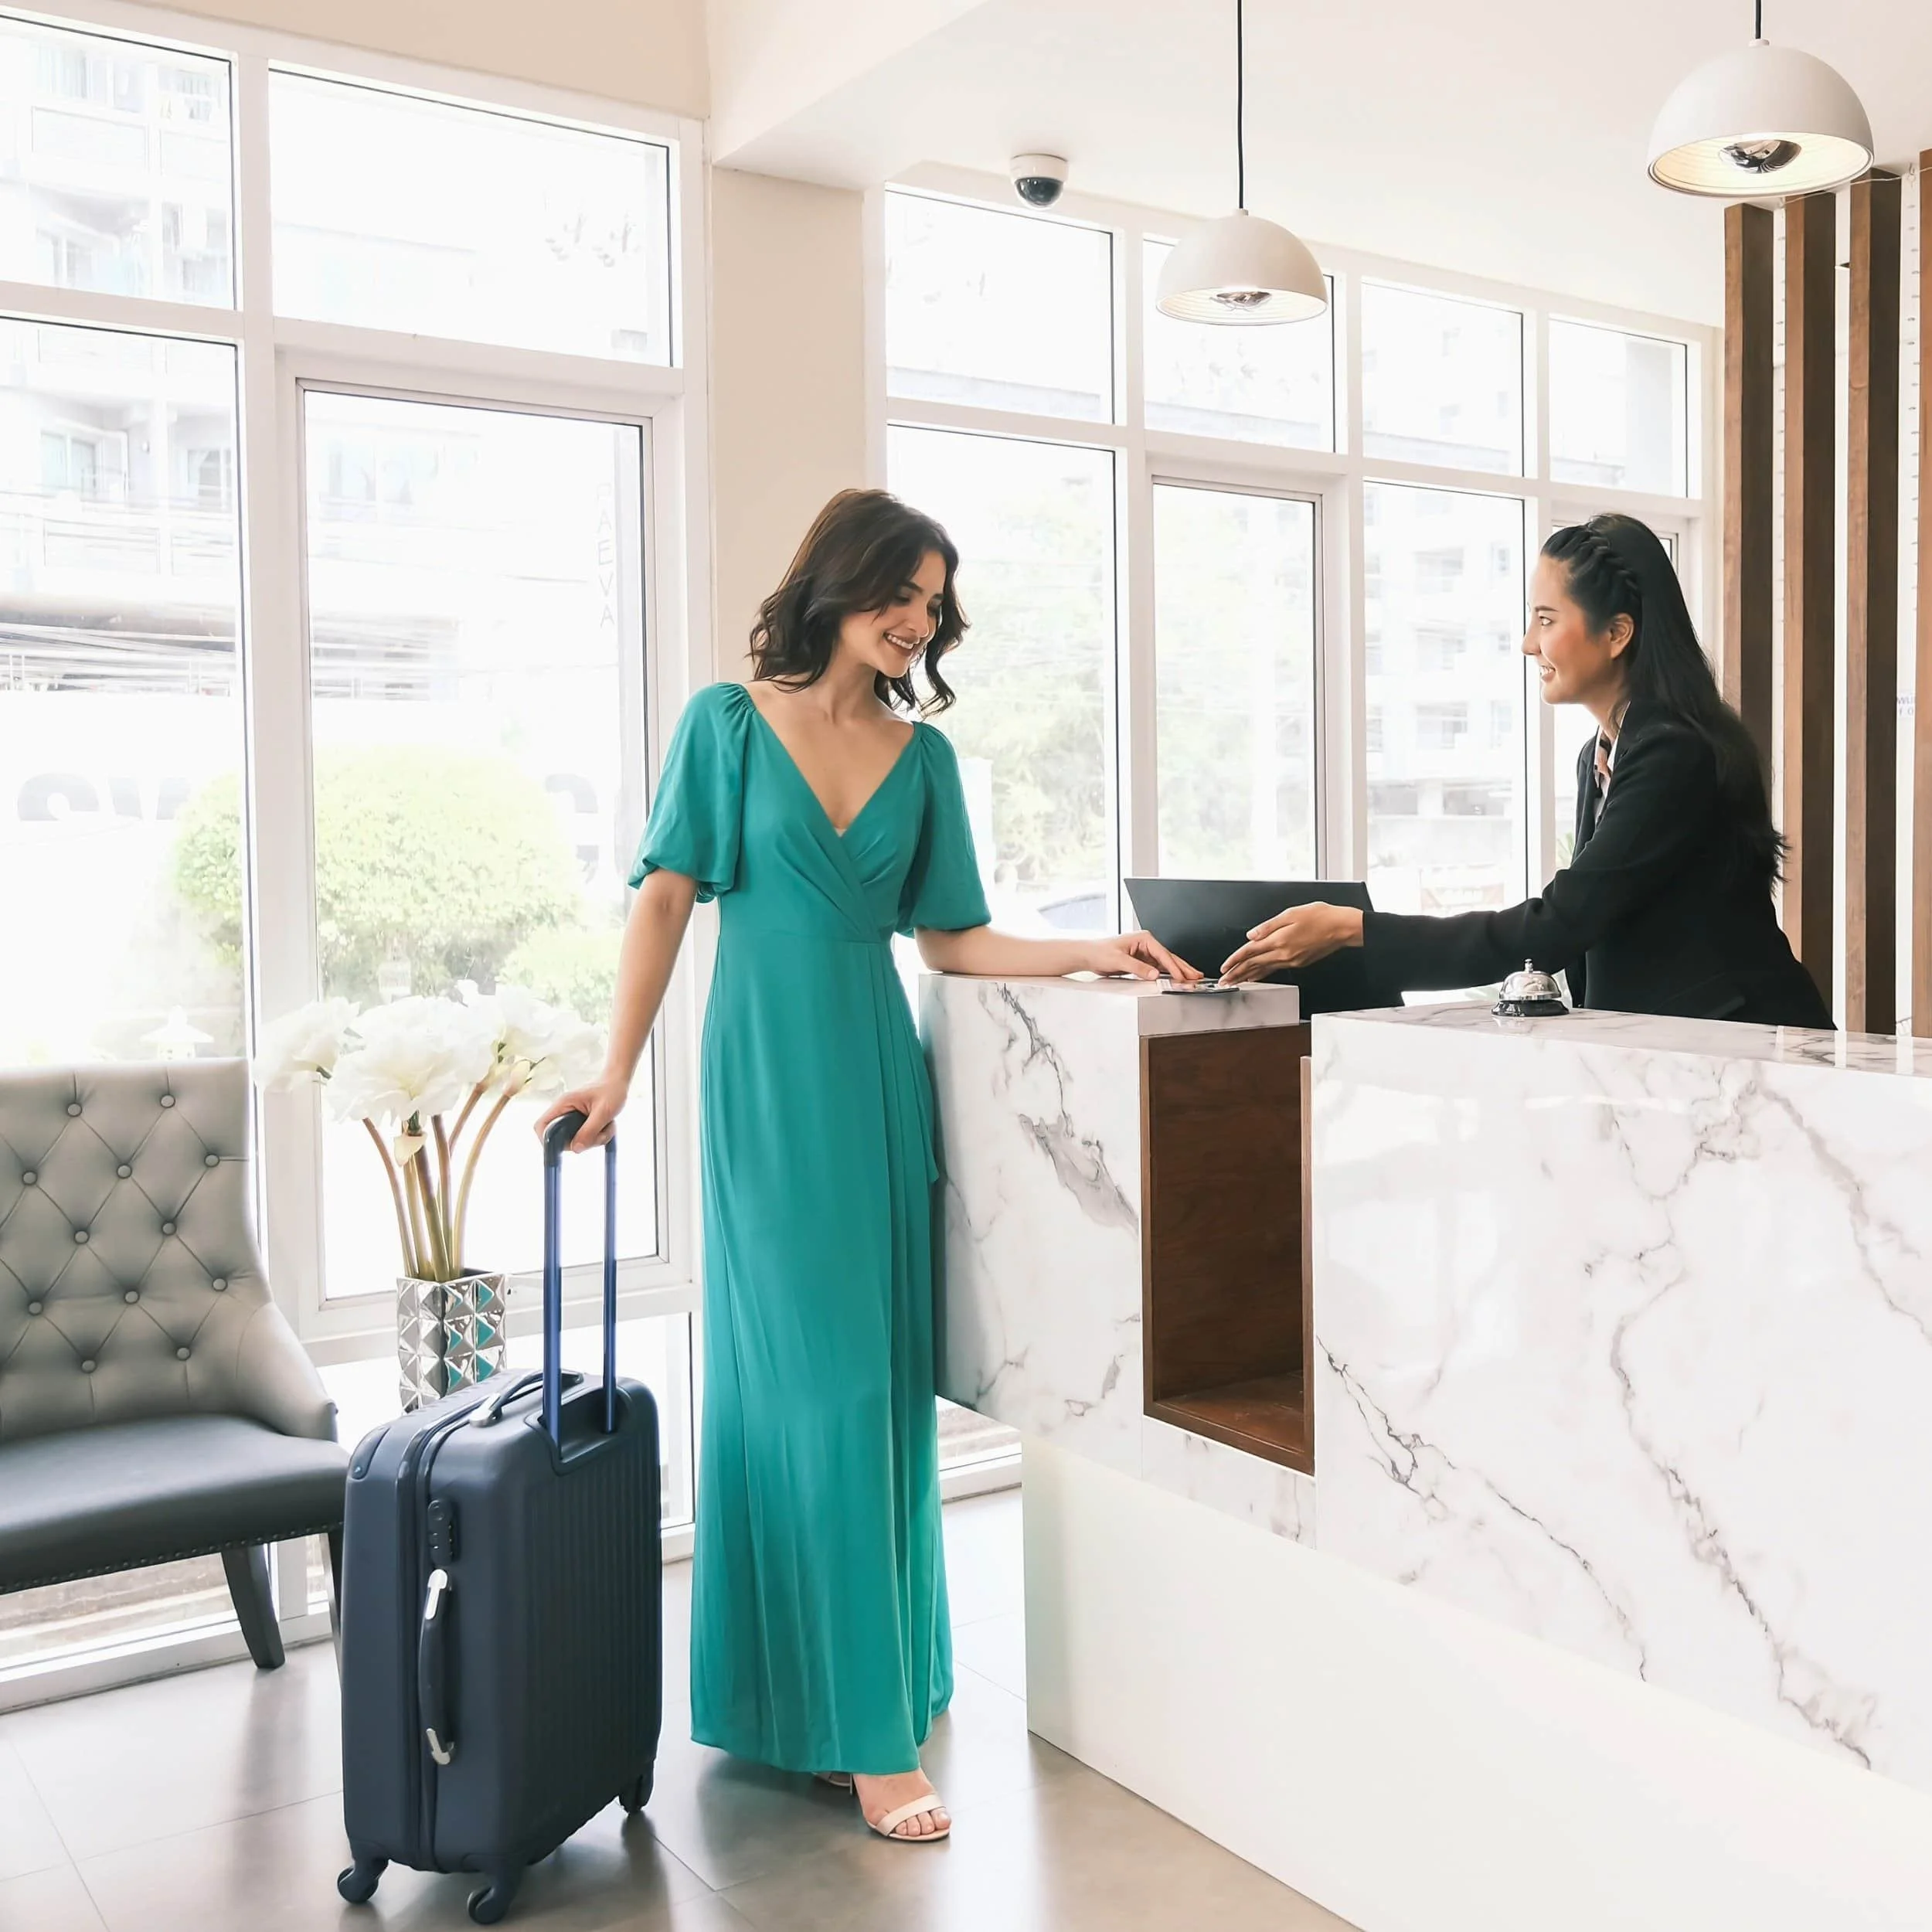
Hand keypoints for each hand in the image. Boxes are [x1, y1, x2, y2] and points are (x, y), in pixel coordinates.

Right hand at [535, 1075, 628, 1150]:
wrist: (619, 1082)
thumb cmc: (611, 1090)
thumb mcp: (603, 1112)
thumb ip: (589, 1130)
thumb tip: (576, 1149)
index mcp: (564, 1104)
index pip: (542, 1125)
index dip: (548, 1140)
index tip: (568, 1146)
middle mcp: (564, 1111)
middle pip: (561, 1138)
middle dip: (581, 1142)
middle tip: (599, 1135)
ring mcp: (572, 1118)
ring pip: (575, 1140)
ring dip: (594, 1139)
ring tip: (607, 1126)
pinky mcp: (581, 1122)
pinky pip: (585, 1137)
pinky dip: (598, 1136)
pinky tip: (607, 1126)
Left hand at [1082, 931, 1203, 982]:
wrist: (1088, 956)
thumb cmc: (1100, 952)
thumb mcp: (1119, 960)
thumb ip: (1138, 968)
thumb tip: (1155, 974)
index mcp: (1144, 939)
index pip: (1164, 955)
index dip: (1175, 967)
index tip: (1182, 977)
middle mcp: (1147, 945)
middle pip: (1169, 958)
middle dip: (1184, 968)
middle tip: (1197, 977)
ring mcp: (1145, 954)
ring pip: (1166, 965)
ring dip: (1178, 973)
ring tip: (1192, 979)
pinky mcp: (1142, 963)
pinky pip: (1158, 970)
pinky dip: (1168, 976)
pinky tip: (1177, 980)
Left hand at [1218, 904, 1362, 984]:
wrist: (1341, 928)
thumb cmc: (1320, 917)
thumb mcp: (1290, 914)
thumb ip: (1268, 926)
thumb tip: (1251, 935)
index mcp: (1279, 940)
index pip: (1250, 952)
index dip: (1235, 959)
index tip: (1224, 967)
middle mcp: (1284, 954)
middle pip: (1253, 965)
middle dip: (1236, 974)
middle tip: (1223, 981)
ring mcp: (1291, 961)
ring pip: (1263, 970)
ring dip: (1247, 976)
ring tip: (1235, 982)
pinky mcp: (1298, 963)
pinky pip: (1275, 970)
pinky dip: (1262, 974)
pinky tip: (1256, 976)